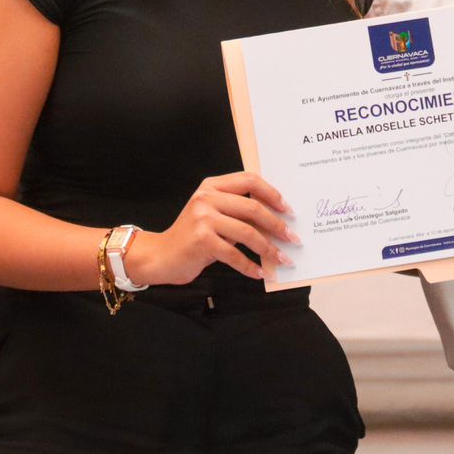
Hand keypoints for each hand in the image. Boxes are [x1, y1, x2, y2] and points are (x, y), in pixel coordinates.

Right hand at [123, 171, 299, 284]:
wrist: (161, 256)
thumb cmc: (192, 236)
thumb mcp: (212, 214)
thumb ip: (236, 210)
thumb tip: (276, 220)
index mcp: (212, 186)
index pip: (249, 180)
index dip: (272, 194)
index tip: (288, 210)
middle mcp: (206, 198)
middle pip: (253, 208)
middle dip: (277, 225)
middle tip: (292, 239)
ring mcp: (202, 218)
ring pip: (247, 232)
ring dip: (269, 249)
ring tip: (282, 259)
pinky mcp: (201, 241)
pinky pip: (235, 255)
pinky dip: (250, 266)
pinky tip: (260, 273)